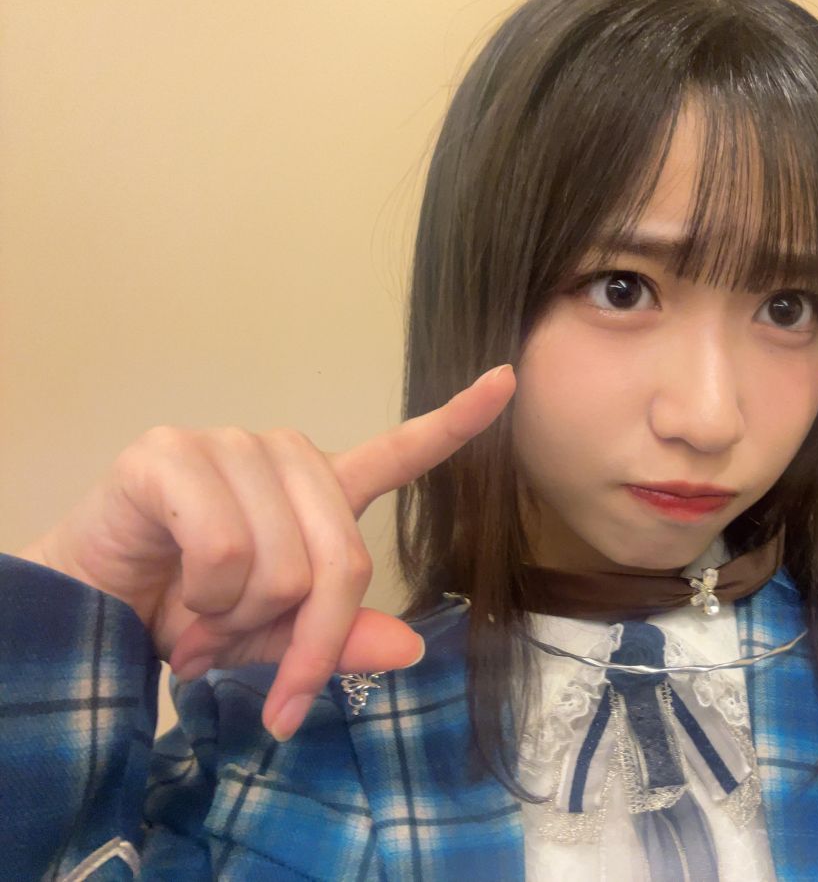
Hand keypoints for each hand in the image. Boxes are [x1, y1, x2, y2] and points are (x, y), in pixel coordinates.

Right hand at [18, 364, 515, 740]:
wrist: (93, 610)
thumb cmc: (188, 611)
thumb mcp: (276, 639)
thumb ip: (338, 638)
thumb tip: (409, 650)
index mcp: (321, 488)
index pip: (401, 450)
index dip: (458, 419)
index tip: (507, 380)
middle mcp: (285, 454)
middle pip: (342, 559)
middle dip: (301, 636)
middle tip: (244, 655)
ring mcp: (230, 446)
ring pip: (281, 561)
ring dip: (237, 618)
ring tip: (199, 612)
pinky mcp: (170, 453)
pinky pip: (224, 547)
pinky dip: (202, 597)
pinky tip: (174, 589)